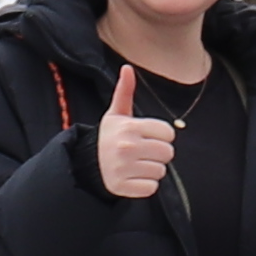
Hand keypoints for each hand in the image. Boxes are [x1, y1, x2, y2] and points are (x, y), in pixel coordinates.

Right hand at [96, 77, 174, 198]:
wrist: (86, 164)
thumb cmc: (109, 137)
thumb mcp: (115, 114)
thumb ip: (125, 92)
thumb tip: (127, 68)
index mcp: (129, 127)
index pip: (168, 133)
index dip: (161, 135)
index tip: (147, 136)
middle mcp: (127, 147)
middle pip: (167, 153)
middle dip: (158, 153)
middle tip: (142, 152)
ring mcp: (124, 168)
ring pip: (160, 171)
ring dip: (152, 169)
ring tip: (136, 164)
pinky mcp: (123, 187)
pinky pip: (151, 188)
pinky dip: (145, 185)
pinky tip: (133, 177)